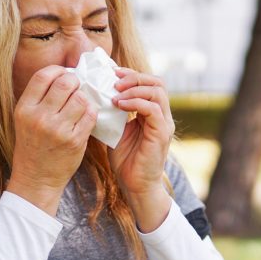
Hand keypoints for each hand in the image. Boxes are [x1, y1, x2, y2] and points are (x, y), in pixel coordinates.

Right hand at [9, 66, 96, 214]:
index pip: (43, 76)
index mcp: (24, 109)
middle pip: (65, 83)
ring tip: (80, 105)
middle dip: (74, 82)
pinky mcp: (74, 141)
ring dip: (84, 98)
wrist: (36, 178)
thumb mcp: (25, 119)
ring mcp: (58, 130)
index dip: (58, 71)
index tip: (64, 75)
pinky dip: (91, 112)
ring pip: (81, 98)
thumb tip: (63, 74)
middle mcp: (39, 117)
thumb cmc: (32, 145)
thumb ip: (39, 98)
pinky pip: (90, 115)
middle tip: (76, 88)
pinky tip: (86, 116)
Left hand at [109, 68, 174, 230]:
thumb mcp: (117, 130)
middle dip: (134, 77)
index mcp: (153, 113)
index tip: (112, 73)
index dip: (132, 75)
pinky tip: (119, 105)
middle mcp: (162, 116)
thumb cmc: (126, 161)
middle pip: (157, 82)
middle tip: (114, 80)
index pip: (149, 84)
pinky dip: (135, 102)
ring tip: (115, 93)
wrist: (135, 186)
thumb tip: (96, 95)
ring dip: (134, 88)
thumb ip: (114, 113)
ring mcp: (164, 124)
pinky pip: (153, 109)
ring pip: (157, 92)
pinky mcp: (161, 133)